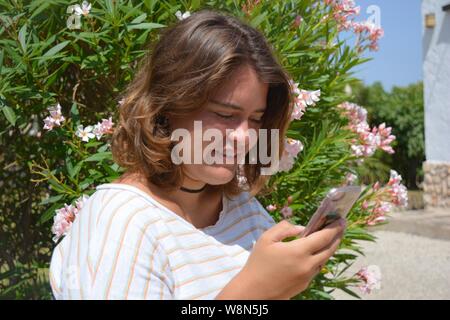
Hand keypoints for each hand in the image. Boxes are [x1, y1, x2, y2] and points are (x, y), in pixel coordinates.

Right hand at [223, 218, 345, 299]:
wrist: (254, 290)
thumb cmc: (258, 263)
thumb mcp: (266, 239)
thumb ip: (285, 228)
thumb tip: (301, 228)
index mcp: (299, 251)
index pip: (324, 237)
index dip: (334, 228)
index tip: (340, 220)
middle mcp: (307, 265)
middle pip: (329, 249)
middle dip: (337, 237)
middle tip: (340, 227)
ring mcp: (307, 277)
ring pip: (323, 260)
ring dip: (328, 248)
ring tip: (328, 239)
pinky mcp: (305, 285)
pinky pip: (315, 269)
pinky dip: (318, 259)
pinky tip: (313, 254)